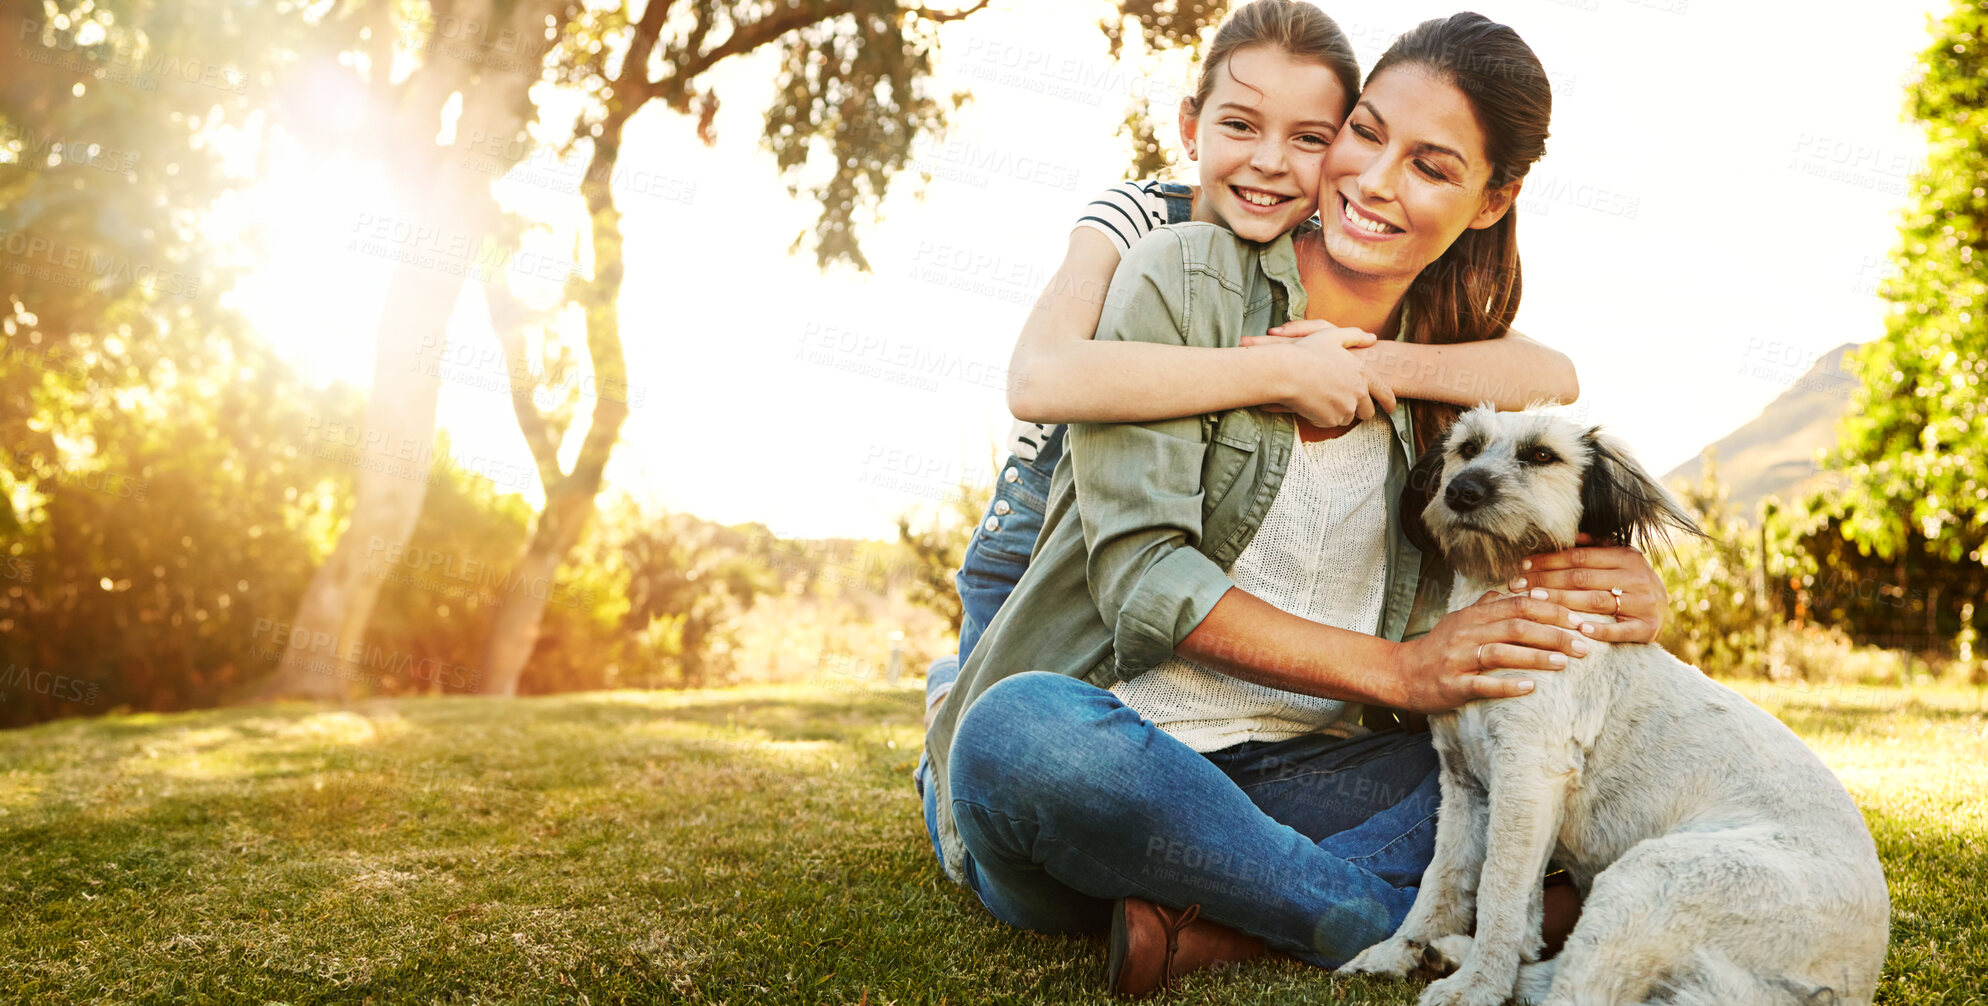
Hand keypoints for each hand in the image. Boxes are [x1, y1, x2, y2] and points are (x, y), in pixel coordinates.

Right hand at [1241, 320, 1394, 425]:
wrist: (1287, 372)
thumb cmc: (1308, 351)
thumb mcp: (1333, 335)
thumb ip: (1355, 336)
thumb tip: (1372, 337)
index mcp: (1362, 374)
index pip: (1385, 393)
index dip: (1390, 402)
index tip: (1391, 408)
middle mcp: (1358, 394)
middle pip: (1367, 412)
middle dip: (1360, 410)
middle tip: (1348, 405)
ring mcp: (1345, 408)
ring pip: (1347, 418)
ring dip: (1339, 412)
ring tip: (1322, 398)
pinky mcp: (1330, 420)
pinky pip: (1329, 422)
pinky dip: (1322, 417)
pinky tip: (1311, 403)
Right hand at [1385, 592, 1592, 713]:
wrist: (1401, 673)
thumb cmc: (1437, 648)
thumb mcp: (1461, 619)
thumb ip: (1489, 605)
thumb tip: (1520, 590)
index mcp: (1473, 615)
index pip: (1519, 605)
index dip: (1552, 610)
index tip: (1578, 620)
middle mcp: (1467, 633)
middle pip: (1516, 626)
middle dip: (1553, 634)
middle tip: (1583, 644)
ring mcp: (1459, 659)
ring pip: (1502, 652)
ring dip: (1536, 656)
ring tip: (1564, 662)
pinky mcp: (1453, 684)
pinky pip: (1482, 684)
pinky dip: (1507, 685)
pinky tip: (1530, 687)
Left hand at [1506, 534, 1667, 642]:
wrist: (1662, 611)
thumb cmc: (1630, 583)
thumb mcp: (1619, 561)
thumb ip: (1597, 547)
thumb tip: (1573, 534)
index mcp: (1626, 556)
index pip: (1580, 557)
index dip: (1550, 560)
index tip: (1522, 565)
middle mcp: (1637, 577)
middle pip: (1582, 578)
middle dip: (1546, 580)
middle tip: (1519, 586)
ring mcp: (1643, 603)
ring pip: (1596, 600)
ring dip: (1563, 601)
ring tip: (1536, 602)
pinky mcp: (1647, 627)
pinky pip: (1620, 629)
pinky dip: (1600, 630)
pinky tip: (1579, 630)